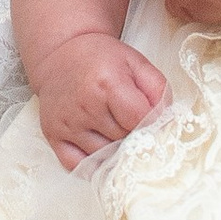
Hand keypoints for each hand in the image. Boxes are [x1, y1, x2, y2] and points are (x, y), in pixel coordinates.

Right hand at [33, 31, 167, 169]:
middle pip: (122, 139)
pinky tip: (99, 151)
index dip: (150, 123)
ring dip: (114, 149)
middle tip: (129, 121)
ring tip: (113, 130)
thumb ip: (158, 89)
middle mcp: (84, 105)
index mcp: (106, 84)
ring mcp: (67, 123)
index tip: (150, 118)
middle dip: (132, 134)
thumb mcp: (136, 62)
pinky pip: (77, 165)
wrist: (60, 54)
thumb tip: (167, 119)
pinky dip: (92, 165)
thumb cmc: (101, 59)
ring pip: (103, 156)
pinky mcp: (52, 134)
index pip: (139, 121)